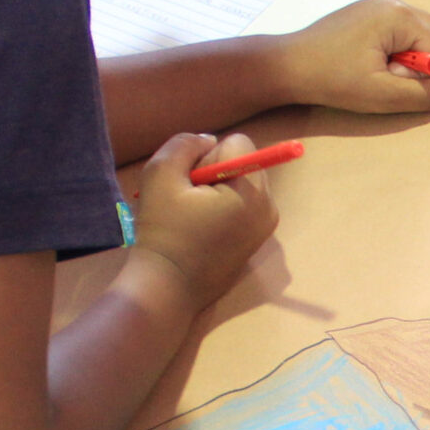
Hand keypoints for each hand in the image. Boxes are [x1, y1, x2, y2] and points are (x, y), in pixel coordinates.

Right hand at [129, 132, 279, 307]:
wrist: (166, 289)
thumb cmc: (162, 232)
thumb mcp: (160, 174)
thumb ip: (184, 144)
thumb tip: (207, 140)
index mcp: (252, 191)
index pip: (238, 143)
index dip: (206, 155)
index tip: (190, 183)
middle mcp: (269, 207)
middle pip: (243, 162)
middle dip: (214, 171)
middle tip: (189, 200)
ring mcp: (266, 227)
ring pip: (241, 183)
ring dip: (216, 189)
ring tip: (193, 216)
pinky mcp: (256, 240)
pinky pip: (242, 206)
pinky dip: (222, 208)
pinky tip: (201, 228)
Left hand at [276, 0, 429, 112]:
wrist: (290, 66)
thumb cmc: (335, 80)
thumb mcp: (382, 96)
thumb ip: (425, 96)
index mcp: (399, 16)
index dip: (420, 75)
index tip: (388, 80)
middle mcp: (394, 2)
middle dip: (420, 60)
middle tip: (385, 73)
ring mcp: (380, 2)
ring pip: (421, 31)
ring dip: (409, 54)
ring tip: (376, 67)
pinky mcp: (369, 9)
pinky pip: (402, 27)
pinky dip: (395, 45)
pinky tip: (367, 57)